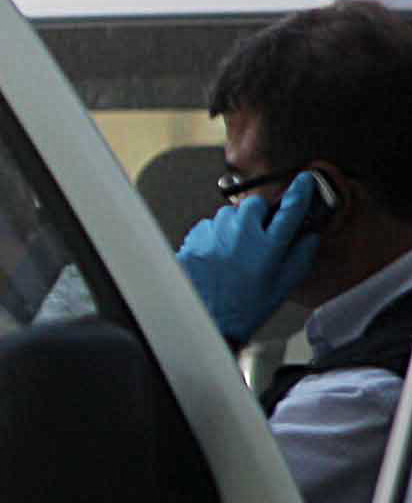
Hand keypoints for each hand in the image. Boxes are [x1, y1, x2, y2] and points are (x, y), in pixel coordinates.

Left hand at [178, 171, 328, 344]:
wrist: (204, 322)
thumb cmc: (242, 309)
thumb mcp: (283, 286)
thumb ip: (302, 255)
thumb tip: (309, 235)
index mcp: (269, 244)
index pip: (292, 206)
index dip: (301, 190)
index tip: (304, 181)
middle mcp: (241, 233)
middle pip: (256, 203)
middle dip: (260, 214)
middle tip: (260, 234)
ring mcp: (215, 233)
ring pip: (230, 214)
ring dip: (236, 225)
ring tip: (235, 251)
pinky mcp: (194, 238)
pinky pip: (209, 226)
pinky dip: (215, 235)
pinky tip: (217, 256)